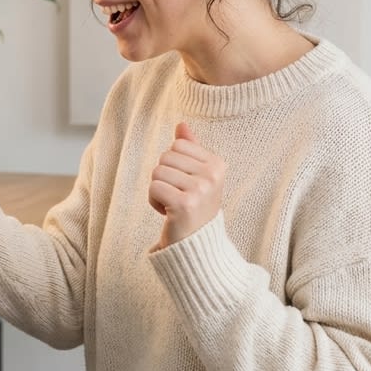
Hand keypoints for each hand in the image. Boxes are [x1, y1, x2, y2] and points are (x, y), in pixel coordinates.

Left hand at [148, 122, 225, 248]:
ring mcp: (200, 190)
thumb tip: (181, 125)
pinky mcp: (184, 204)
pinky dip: (154, 201)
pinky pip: (153, 188)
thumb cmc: (195, 207)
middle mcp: (212, 176)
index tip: (185, 184)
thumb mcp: (197, 176)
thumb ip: (190, 149)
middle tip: (178, 196)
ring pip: (157, 171)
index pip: (178, 144)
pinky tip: (168, 213)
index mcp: (217, 164)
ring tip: (174, 205)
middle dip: (164, 177)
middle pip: (165, 156)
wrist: (197, 246)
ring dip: (158, 190)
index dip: (174, 164)